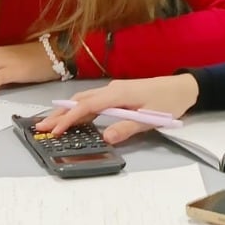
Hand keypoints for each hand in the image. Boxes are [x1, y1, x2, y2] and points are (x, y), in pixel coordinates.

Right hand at [38, 75, 199, 143]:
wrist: (183, 87)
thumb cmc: (168, 102)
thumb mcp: (150, 119)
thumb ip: (126, 128)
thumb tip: (105, 137)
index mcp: (117, 94)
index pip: (86, 107)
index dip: (68, 119)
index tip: (54, 130)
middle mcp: (111, 89)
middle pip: (79, 101)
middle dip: (59, 114)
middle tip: (41, 127)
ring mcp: (113, 90)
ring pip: (84, 99)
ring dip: (67, 111)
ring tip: (51, 124)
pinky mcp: (117, 93)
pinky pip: (92, 100)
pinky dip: (79, 109)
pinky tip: (73, 117)